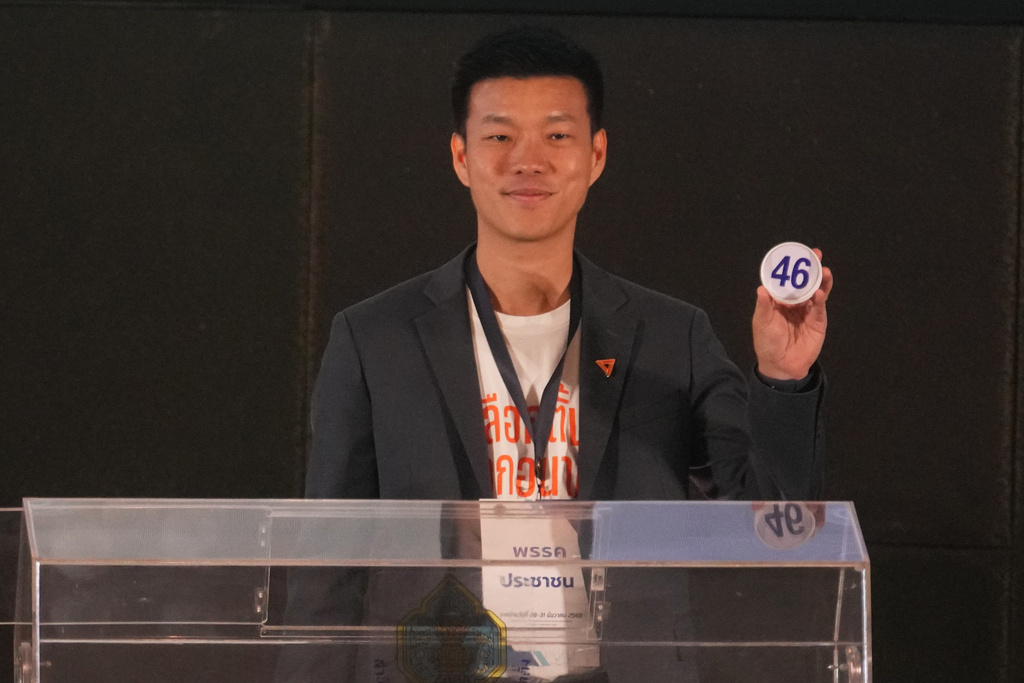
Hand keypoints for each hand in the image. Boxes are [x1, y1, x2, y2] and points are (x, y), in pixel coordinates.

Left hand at [752, 248, 832, 379]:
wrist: (780, 365)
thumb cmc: (767, 342)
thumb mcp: (762, 323)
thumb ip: (763, 306)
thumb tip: (761, 289)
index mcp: (780, 301)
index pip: (788, 280)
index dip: (792, 267)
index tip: (796, 254)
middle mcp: (796, 303)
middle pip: (805, 282)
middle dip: (811, 268)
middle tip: (816, 254)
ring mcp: (808, 312)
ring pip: (816, 292)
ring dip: (820, 281)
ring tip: (823, 271)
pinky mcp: (818, 322)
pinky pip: (819, 308)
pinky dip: (820, 300)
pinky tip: (819, 293)